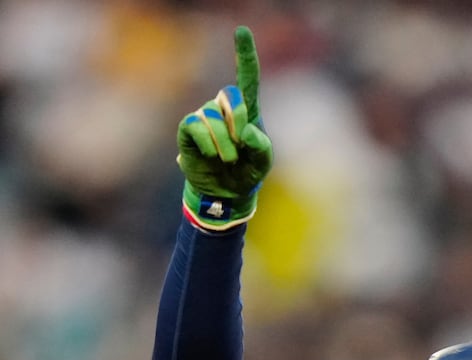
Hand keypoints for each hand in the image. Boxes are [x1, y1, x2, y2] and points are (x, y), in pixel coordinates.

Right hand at [177, 26, 272, 229]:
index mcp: (247, 112)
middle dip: (238, 121)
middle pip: (230, 96)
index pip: (246, 78)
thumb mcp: (263, 162)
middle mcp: (224, 109)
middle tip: (241, 147)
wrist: (226, 194)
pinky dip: (208, 144)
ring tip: (228, 160)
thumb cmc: (247, 173)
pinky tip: (210, 156)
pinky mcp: (189, 129)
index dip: (244, 55)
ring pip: (213, 118)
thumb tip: (245, 131)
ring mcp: (205, 117)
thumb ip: (261, 145)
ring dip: (225, 144)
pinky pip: (196, 126)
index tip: (242, 31)